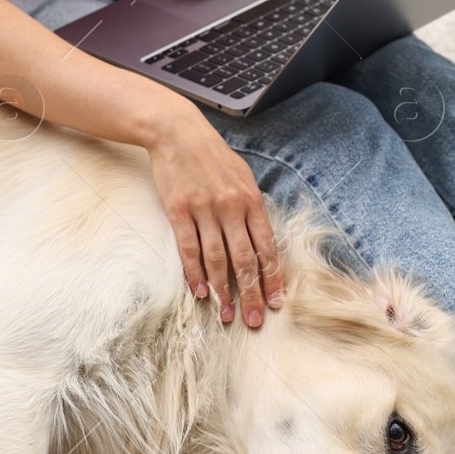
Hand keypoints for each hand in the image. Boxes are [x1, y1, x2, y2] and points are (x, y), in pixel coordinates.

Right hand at [146, 107, 284, 325]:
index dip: (273, 277)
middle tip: (255, 320)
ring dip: (223, 292)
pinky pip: (189, 248)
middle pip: (245, 260)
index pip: (267, 247)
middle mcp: (231, 207)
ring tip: (227, 315)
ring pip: (217, 259)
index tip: (277, 302)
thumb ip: (252, 208)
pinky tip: (200, 292)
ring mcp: (204, 209)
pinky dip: (195, 273)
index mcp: (251, 200)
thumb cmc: (213, 157)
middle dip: (252, 294)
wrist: (177, 132)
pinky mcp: (178, 211)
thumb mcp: (243, 177)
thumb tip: (261, 241)